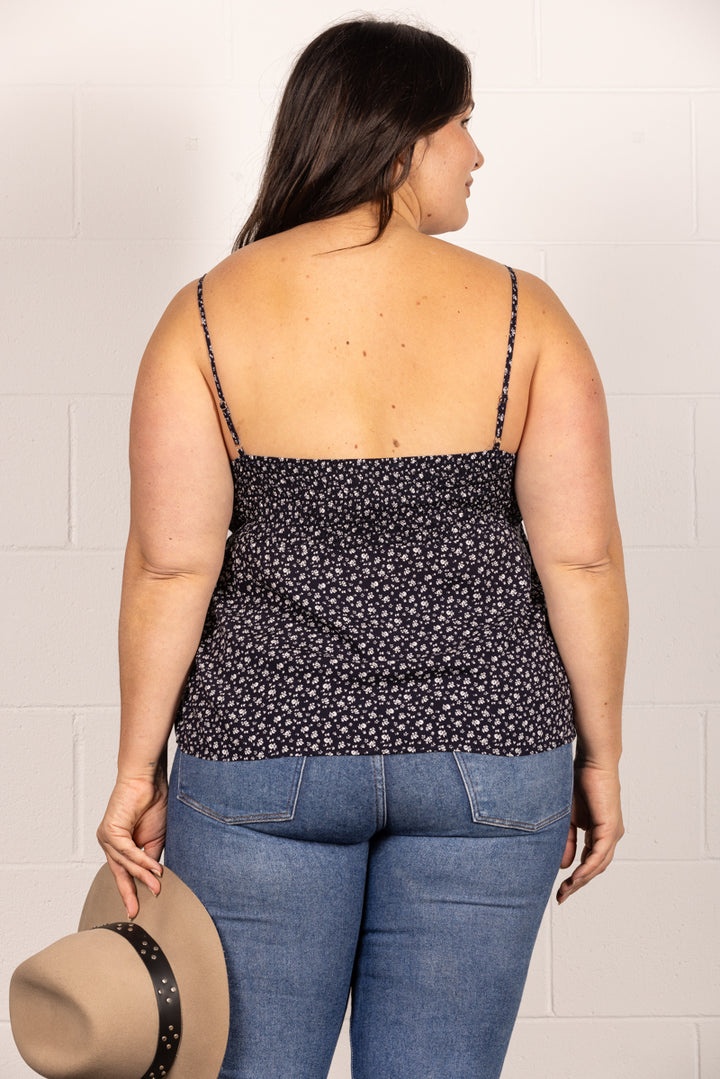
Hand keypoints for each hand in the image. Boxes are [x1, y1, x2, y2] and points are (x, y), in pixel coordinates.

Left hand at [96, 764, 167, 918]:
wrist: (148, 780)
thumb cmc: (153, 802)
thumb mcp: (155, 838)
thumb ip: (150, 857)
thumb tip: (152, 878)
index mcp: (119, 844)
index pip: (123, 872)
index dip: (130, 890)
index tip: (136, 909)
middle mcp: (109, 842)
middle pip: (119, 872)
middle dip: (128, 892)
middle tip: (135, 911)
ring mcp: (107, 837)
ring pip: (125, 863)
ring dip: (143, 876)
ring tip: (157, 887)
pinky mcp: (110, 830)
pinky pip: (126, 851)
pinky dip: (141, 861)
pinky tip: (153, 869)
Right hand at [556, 762, 623, 903]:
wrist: (592, 762)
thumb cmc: (580, 783)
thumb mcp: (568, 818)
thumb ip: (567, 841)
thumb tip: (566, 866)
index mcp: (600, 833)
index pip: (589, 861)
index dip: (575, 877)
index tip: (560, 889)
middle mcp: (609, 836)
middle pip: (595, 868)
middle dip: (577, 884)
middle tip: (561, 896)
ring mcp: (612, 833)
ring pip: (599, 865)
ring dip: (582, 880)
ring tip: (566, 890)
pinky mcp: (610, 828)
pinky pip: (599, 854)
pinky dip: (588, 868)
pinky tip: (576, 877)